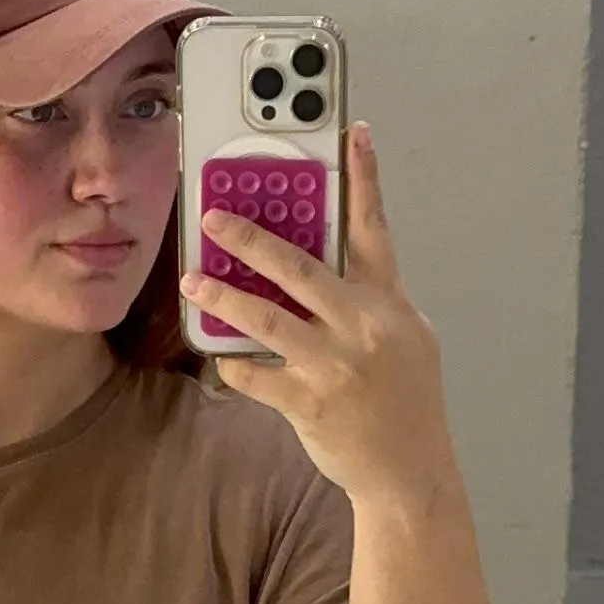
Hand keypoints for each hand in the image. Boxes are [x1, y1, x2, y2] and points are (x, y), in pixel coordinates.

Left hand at [180, 123, 456, 509]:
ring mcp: (335, 365)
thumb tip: (320, 266)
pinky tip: (219, 355)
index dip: (363, 178)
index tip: (351, 131)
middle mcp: (363, 327)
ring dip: (224, 296)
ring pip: (267, 319)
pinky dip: (233, 363)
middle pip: (300, 268)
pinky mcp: (309, 402)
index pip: (373, 229)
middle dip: (252, 239)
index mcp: (389, 304)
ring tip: (192, 280)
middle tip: (214, 217)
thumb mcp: (406, 337)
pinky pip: (255, 374)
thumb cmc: (405, 399)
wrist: (410, 471)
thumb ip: (369, 299)